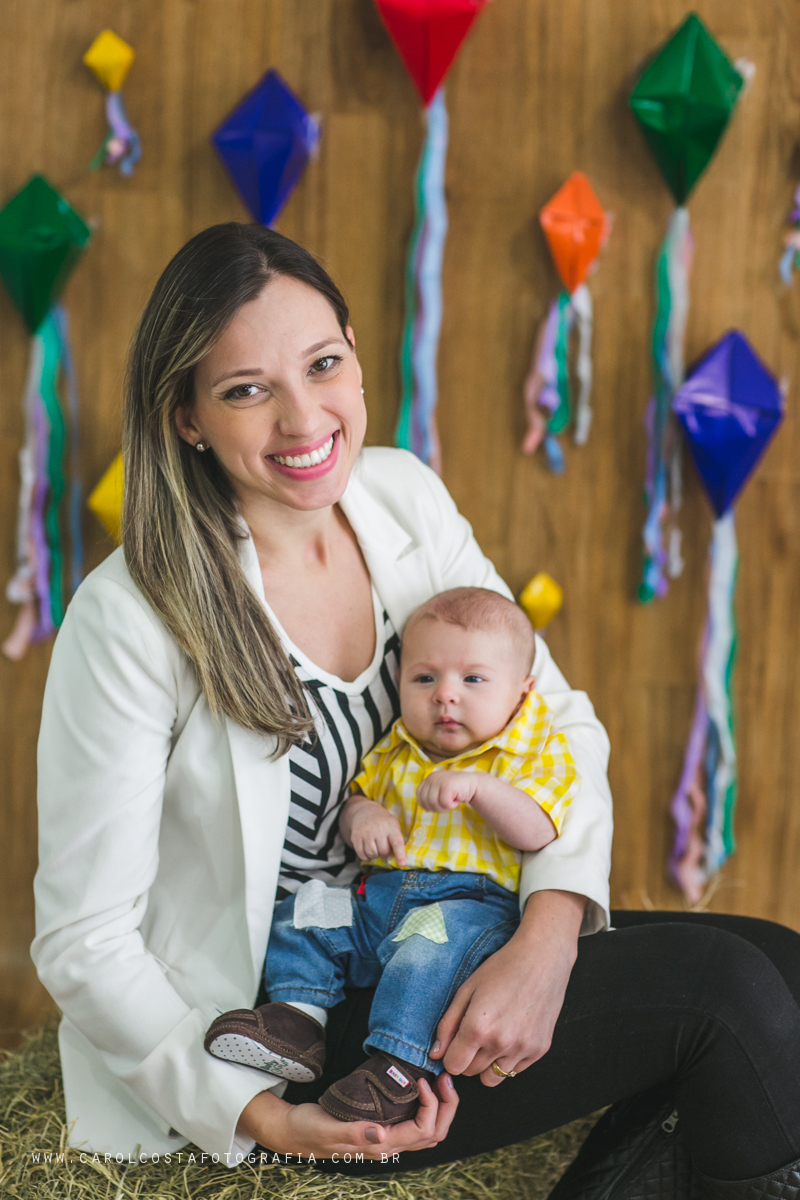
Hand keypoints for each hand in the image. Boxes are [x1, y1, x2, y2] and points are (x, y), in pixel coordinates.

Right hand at [238, 1074, 458, 1160]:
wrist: (295, 1132)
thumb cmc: (310, 1129)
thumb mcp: (327, 1128)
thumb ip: (354, 1132)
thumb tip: (381, 1135)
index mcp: (379, 1146)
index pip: (421, 1131)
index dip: (430, 1106)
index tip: (421, 1080)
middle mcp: (388, 1146)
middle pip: (434, 1134)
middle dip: (447, 1107)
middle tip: (444, 1077)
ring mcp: (386, 1139)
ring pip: (428, 1131)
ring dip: (441, 1107)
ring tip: (439, 1080)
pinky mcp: (382, 1128)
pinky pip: (415, 1123)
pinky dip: (428, 1107)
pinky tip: (422, 1087)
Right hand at [344, 797, 406, 865]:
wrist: (365, 811)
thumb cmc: (383, 822)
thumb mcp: (393, 825)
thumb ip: (396, 840)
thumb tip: (399, 860)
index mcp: (391, 827)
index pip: (397, 842)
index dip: (400, 854)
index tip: (402, 864)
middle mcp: (378, 829)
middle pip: (383, 851)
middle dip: (384, 853)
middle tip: (383, 848)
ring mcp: (366, 833)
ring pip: (372, 854)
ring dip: (375, 855)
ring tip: (376, 848)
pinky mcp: (356, 837)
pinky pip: (362, 854)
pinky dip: (366, 857)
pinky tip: (368, 852)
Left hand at [416, 770, 477, 812]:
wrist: (474, 784)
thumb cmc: (456, 790)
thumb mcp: (440, 790)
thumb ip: (431, 795)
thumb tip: (424, 809)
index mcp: (429, 778)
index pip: (419, 793)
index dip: (424, 803)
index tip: (432, 808)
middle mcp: (433, 777)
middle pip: (426, 800)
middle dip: (435, 808)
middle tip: (446, 805)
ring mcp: (440, 780)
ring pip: (433, 803)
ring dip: (443, 807)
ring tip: (451, 802)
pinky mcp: (448, 785)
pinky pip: (444, 803)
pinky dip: (451, 806)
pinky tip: (457, 800)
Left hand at [430, 890, 585, 1085]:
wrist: (542, 958)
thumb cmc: (501, 968)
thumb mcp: (467, 989)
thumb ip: (448, 1024)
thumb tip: (436, 1054)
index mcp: (478, 1028)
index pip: (453, 1066)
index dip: (450, 1055)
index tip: (456, 1042)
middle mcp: (501, 1043)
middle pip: (471, 1073)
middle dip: (467, 1058)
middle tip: (474, 1033)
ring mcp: (523, 1049)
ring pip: (493, 1078)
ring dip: (487, 1062)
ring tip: (493, 1035)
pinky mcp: (539, 1050)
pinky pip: (515, 1070)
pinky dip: (509, 1059)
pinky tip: (512, 1033)